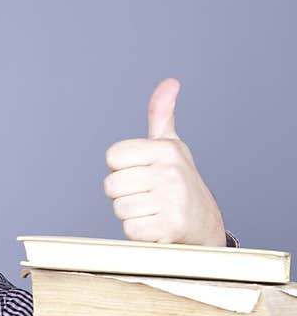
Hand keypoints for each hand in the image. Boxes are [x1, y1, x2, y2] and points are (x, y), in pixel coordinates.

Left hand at [103, 78, 226, 245]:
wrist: (205, 226)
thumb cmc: (180, 184)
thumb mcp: (172, 147)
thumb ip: (162, 116)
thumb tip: (169, 83)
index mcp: (166, 149)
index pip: (113, 156)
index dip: (120, 168)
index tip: (140, 173)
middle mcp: (170, 172)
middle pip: (111, 185)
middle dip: (123, 194)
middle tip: (147, 196)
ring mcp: (171, 200)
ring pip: (119, 208)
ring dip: (131, 214)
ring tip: (153, 211)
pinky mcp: (169, 227)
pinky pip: (129, 229)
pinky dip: (138, 232)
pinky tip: (155, 226)